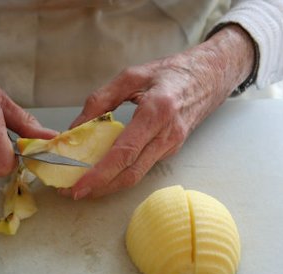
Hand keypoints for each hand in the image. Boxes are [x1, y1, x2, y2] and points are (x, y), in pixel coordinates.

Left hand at [62, 24, 254, 198]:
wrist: (209, 77)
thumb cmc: (171, 73)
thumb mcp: (131, 76)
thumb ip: (101, 100)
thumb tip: (75, 127)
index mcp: (156, 112)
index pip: (125, 153)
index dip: (100, 173)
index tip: (78, 185)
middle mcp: (167, 135)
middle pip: (130, 173)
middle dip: (100, 187)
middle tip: (73, 191)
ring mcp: (171, 146)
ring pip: (137, 175)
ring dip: (109, 184)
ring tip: (84, 184)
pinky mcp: (171, 150)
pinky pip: (143, 167)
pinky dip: (121, 174)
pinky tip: (104, 171)